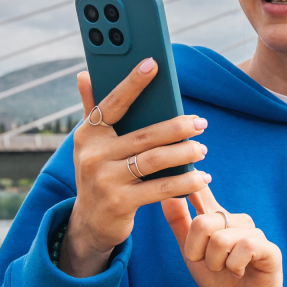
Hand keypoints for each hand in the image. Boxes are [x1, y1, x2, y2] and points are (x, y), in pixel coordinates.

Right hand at [62, 58, 211, 277]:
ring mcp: (105, 180)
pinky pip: (161, 189)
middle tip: (201, 123)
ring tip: (202, 149)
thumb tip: (84, 73)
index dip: (132, 83)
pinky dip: (185, 182)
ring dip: (185, 153)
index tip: (153, 63)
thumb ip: (92, 109)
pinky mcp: (120, 203)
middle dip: (177, 127)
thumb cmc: (99, 172)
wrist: (90, 223)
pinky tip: (202, 177)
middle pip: (144, 135)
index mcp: (88, 134)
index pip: (112, 103)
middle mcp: (93, 155)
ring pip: (155, 160)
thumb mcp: (92, 144)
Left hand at [162, 188, 286, 286]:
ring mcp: (253, 232)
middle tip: (208, 263)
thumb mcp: (193, 254)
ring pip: (220, 239)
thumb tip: (167, 195)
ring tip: (226, 270)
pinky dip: (233, 266)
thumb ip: (180, 226)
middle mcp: (236, 220)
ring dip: (215, 264)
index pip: (201, 192)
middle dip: (197, 252)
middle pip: (202, 223)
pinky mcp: (267, 248)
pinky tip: (239, 272)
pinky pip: (242, 247)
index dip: (191, 180)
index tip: (184, 166)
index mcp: (218, 219)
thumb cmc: (222, 280)